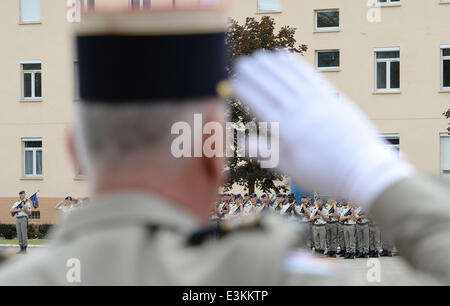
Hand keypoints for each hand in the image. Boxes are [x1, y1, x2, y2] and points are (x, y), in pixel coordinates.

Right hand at [232, 50, 413, 206]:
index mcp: (286, 129)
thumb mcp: (290, 168)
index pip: (258, 103)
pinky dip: (295, 65)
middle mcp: (299, 110)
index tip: (231, 82)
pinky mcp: (331, 97)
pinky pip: (309, 75)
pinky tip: (285, 58)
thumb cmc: (323, 173)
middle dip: (254, 72)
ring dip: (272, 64)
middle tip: (240, 63)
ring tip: (259, 56)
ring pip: (289, 76)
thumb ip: (265, 153)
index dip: (243, 90)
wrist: (362, 170)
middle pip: (272, 85)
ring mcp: (316, 101)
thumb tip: (240, 143)